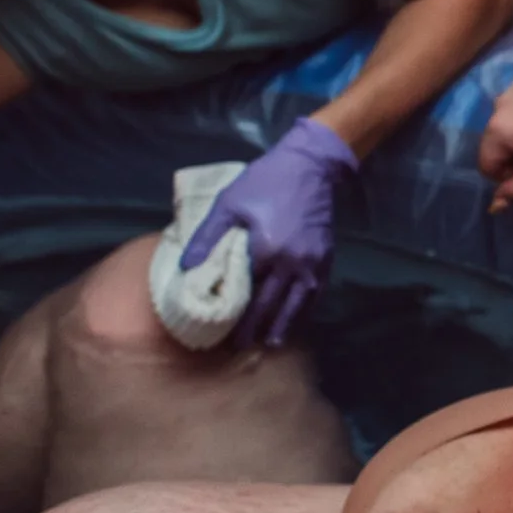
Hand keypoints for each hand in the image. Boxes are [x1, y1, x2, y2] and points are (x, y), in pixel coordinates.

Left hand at [181, 118, 358, 348]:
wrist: (310, 165)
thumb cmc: (265, 181)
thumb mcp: (229, 203)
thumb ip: (207, 237)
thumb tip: (187, 268)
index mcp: (265, 249)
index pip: (246, 291)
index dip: (233, 313)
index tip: (220, 331)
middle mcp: (291, 262)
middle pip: (271, 304)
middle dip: (255, 327)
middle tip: (239, 347)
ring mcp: (312, 262)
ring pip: (297, 304)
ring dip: (283, 326)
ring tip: (270, 343)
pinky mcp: (326, 258)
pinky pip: (315, 293)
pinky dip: (305, 310)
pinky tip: (296, 320)